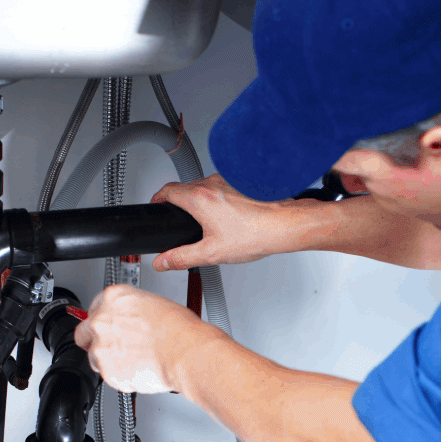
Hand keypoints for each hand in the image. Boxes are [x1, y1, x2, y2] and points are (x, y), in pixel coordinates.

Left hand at [73, 285, 225, 394]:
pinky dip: (120, 375)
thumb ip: (129, 311)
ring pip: (94, 357)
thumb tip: (128, 320)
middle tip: (115, 346)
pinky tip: (137, 369)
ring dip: (108, 360)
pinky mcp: (107, 370)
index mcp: (112, 298)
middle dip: (96, 340)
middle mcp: (101, 320)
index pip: (94, 308)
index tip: (111, 328)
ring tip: (133, 360)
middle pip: (84, 332)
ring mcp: (101, 346)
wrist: (186, 353)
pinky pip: (108, 375)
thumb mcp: (151, 304)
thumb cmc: (178, 329)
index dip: (105, 321)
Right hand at [150, 174, 305, 271]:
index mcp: (199, 198)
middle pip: (184, 188)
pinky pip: (220, 187)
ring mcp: (227, 180)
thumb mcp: (211, 253)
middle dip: (179, 203)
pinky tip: (227, 217)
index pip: (166, 190)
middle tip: (181, 220)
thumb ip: (181, 257)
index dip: (157, 198)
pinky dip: (217, 198)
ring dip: (199, 201)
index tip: (156, 205)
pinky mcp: (240, 181)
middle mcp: (211, 183)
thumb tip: (162, 261)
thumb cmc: (255, 234)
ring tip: (207, 223)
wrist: (284, 224)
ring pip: (203, 187)